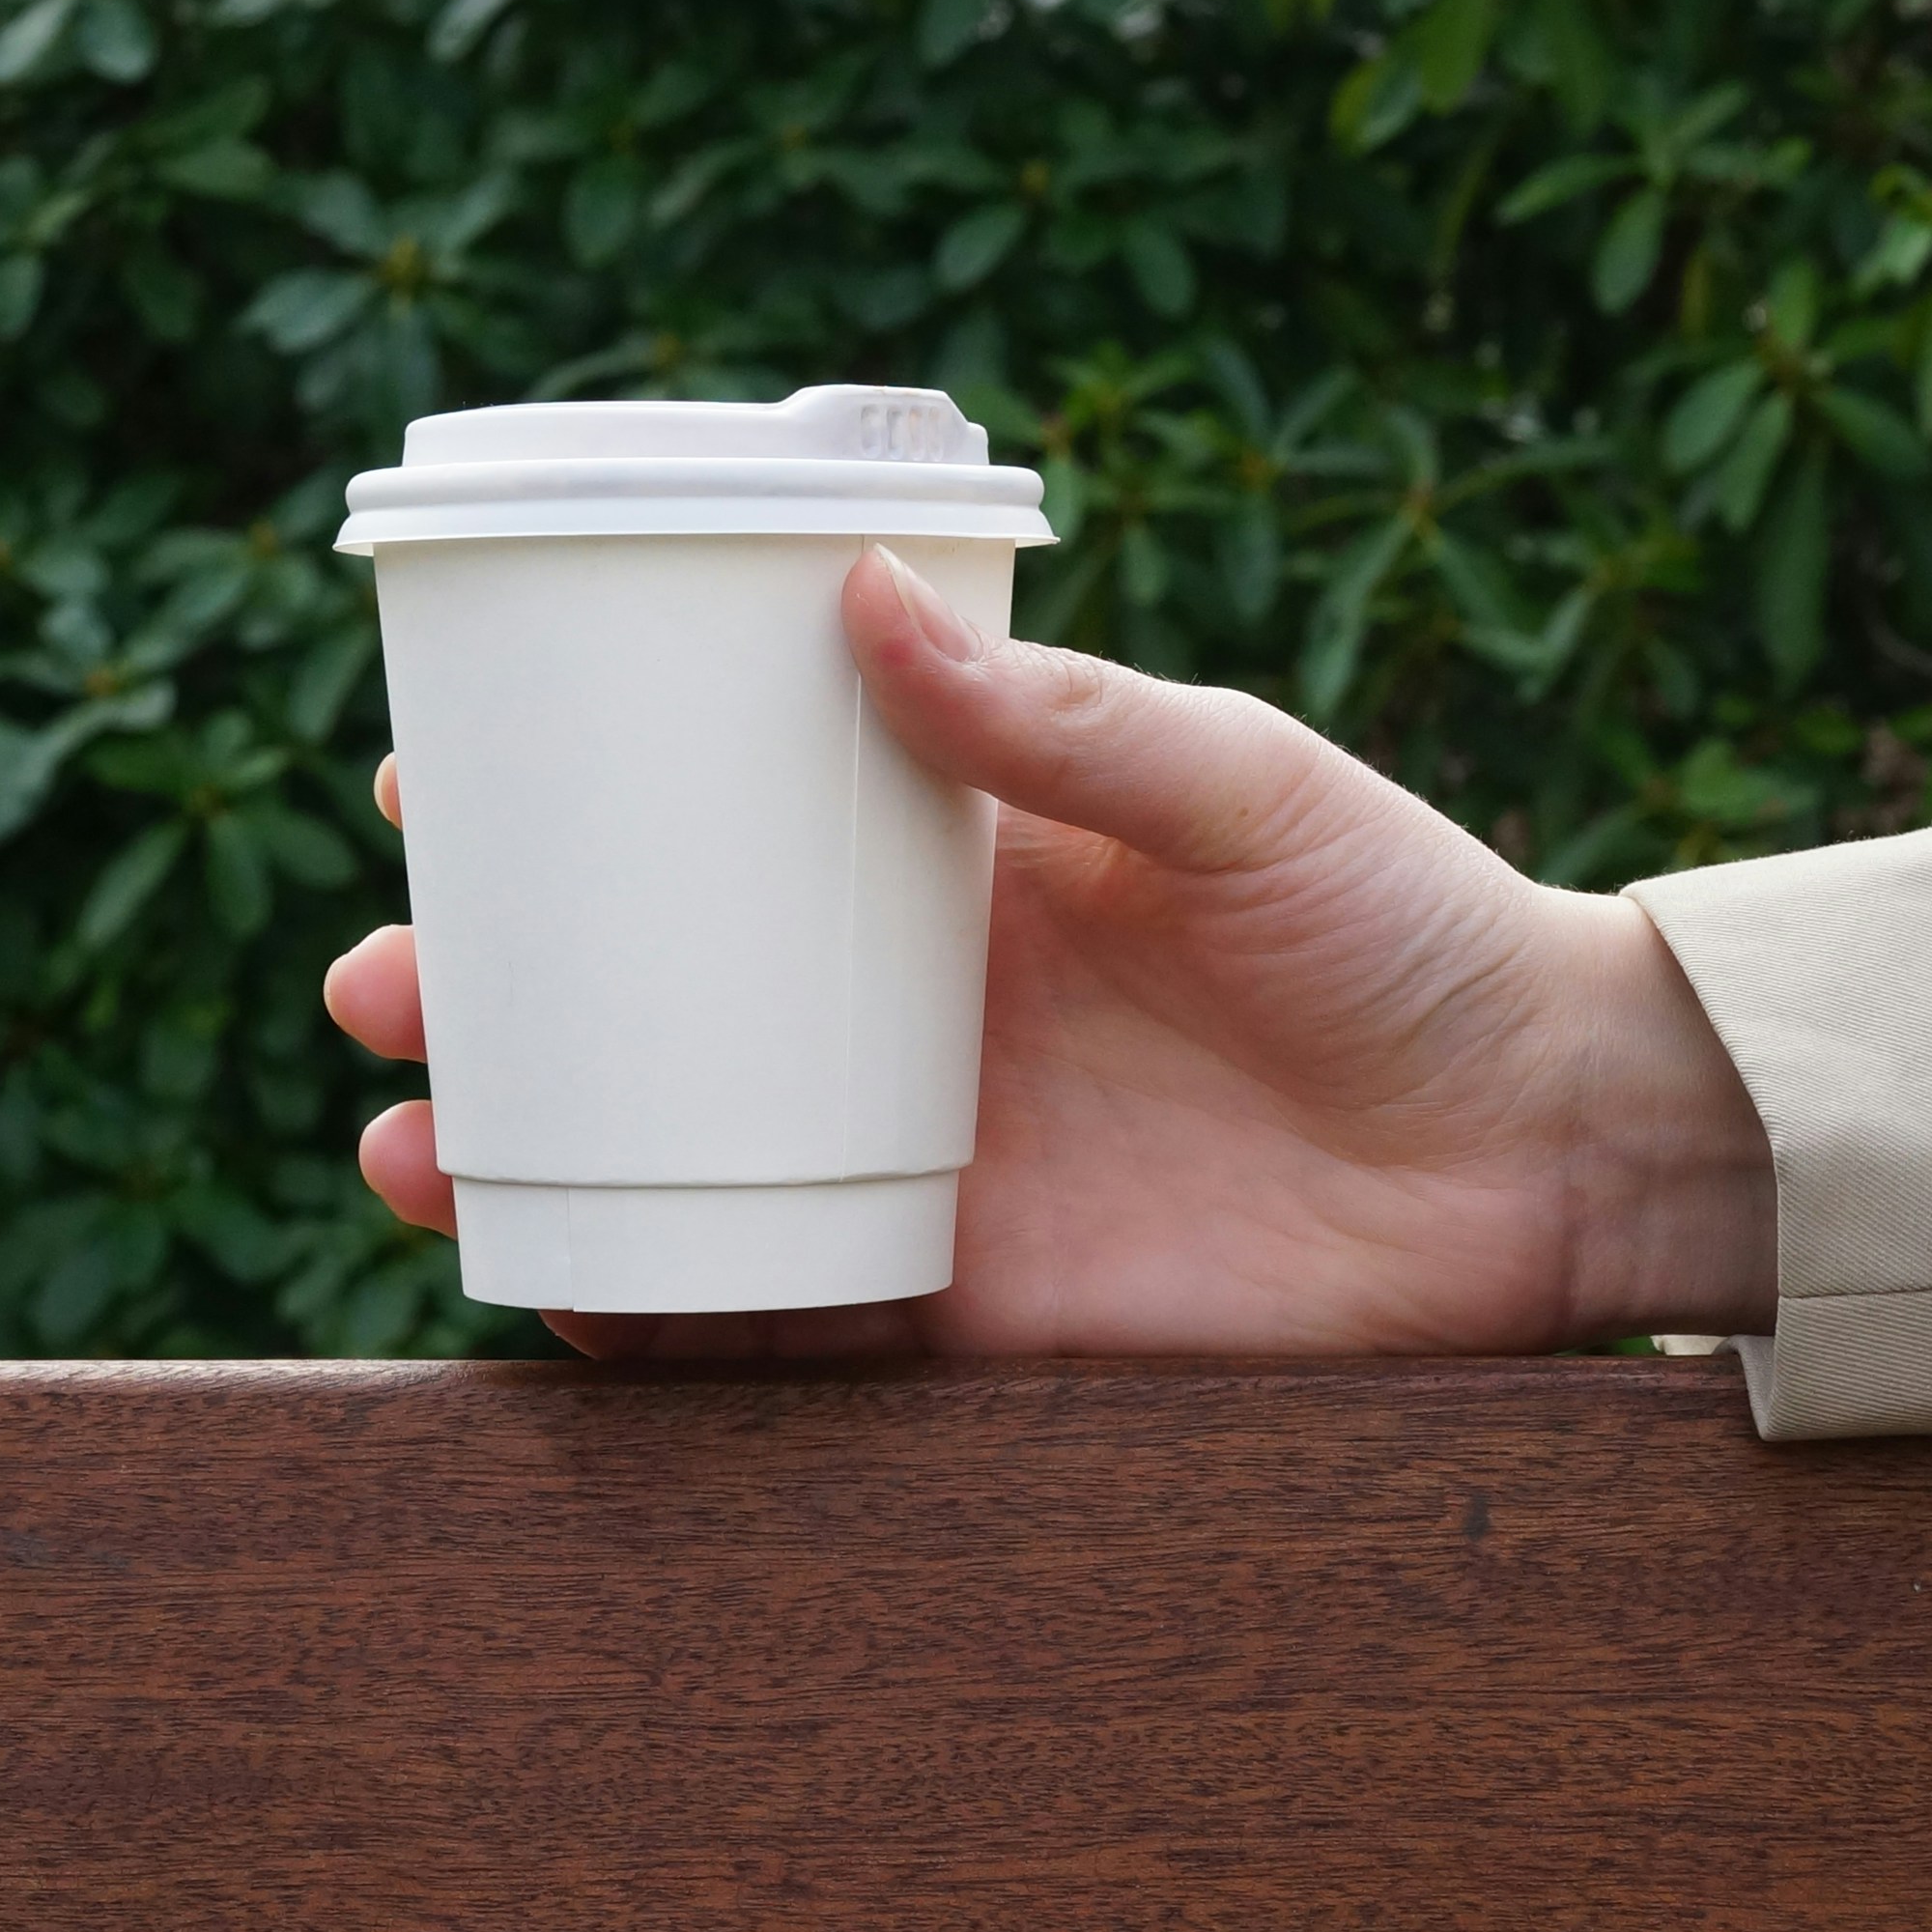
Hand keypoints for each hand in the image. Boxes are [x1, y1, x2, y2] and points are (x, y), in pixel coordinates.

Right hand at [319, 546, 1778, 1355]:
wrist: (1552, 1145)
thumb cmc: (1418, 932)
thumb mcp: (1245, 786)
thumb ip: (1066, 719)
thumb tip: (867, 603)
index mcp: (949, 868)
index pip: (710, 817)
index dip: (558, 798)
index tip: (419, 778)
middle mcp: (906, 1018)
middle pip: (641, 999)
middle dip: (481, 992)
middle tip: (379, 981)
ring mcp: (925, 1167)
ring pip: (665, 1162)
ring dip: (515, 1156)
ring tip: (407, 1142)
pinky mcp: (973, 1315)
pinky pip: (774, 1328)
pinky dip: (646, 1320)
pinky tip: (543, 1301)